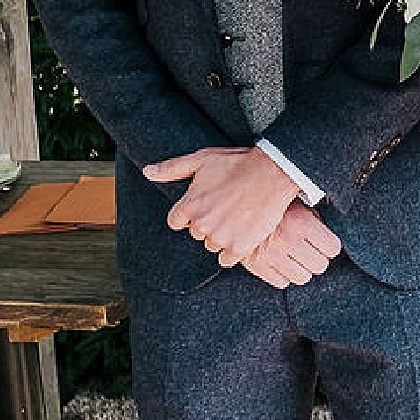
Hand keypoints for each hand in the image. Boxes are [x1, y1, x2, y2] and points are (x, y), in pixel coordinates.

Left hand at [145, 146, 300, 267]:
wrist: (271, 174)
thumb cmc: (236, 164)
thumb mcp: (201, 159)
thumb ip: (171, 168)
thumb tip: (147, 172)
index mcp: (189, 205)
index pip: (176, 222)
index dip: (191, 213)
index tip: (206, 205)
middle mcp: (201, 225)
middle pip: (197, 233)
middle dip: (208, 223)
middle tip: (226, 207)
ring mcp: (220, 238)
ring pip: (212, 245)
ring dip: (222, 236)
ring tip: (237, 217)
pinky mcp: (238, 248)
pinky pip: (227, 260)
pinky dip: (234, 249)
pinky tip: (243, 232)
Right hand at [241, 202, 343, 288]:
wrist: (233, 205)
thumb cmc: (269, 201)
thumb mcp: (295, 201)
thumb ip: (313, 217)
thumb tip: (327, 233)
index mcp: (301, 222)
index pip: (332, 248)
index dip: (330, 246)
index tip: (325, 243)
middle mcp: (289, 241)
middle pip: (320, 266)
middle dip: (318, 258)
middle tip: (311, 251)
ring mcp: (272, 256)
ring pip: (303, 278)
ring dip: (302, 269)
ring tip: (296, 258)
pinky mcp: (257, 266)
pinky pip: (281, 282)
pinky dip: (283, 275)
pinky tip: (280, 262)